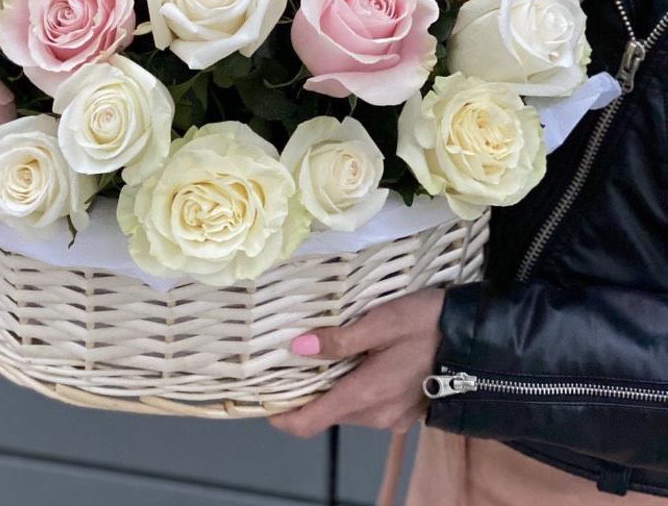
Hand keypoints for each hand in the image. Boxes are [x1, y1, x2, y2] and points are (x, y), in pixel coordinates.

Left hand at [269, 288, 444, 438]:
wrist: (479, 338)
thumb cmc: (429, 323)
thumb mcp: (381, 321)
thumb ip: (340, 339)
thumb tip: (299, 347)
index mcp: (366, 395)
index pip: (311, 421)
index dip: (283, 415)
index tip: (264, 399)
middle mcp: (377, 415)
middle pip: (327, 412)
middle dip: (306, 391)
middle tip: (289, 358)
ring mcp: (394, 416)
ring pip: (348, 407)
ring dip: (331, 386)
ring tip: (320, 351)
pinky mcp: (407, 410)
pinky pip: (368, 404)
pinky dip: (353, 386)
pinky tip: (352, 359)